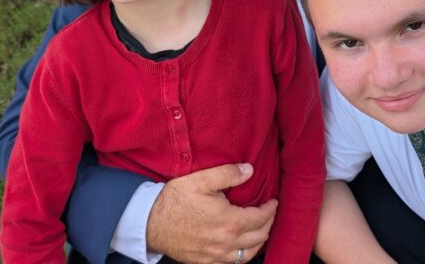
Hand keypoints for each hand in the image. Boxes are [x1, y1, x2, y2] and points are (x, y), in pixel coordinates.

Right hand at [147, 163, 277, 262]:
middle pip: (258, 237)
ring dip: (259, 241)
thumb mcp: (201, 179)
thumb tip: (249, 170)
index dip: (270, 209)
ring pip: (248, 254)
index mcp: (229, 221)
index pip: (261, 218)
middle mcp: (226, 242)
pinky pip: (232, 263)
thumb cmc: (175, 200)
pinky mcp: (205, 262)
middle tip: (269, 213)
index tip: (273, 201)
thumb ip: (228, 173)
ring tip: (261, 230)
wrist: (150, 223)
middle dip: (268, 224)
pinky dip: (243, 255)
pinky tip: (242, 247)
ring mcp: (216, 255)